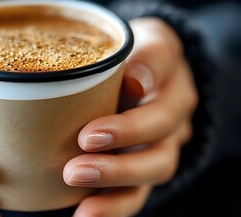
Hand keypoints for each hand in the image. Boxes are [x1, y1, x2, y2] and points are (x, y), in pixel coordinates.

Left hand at [63, 18, 197, 216]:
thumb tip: (130, 81)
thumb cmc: (110, 64)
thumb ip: (110, 56)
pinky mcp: (143, 170)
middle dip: (127, 133)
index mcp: (162, 64)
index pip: (162, 59)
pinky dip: (113, 206)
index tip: (130, 84)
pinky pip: (137, 193)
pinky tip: (84, 213)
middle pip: (162, 123)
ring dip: (118, 175)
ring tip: (76, 178)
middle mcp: (170, 104)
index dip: (149, 71)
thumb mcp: (107, 46)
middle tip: (85, 139)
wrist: (127, 84)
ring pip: (156, 164)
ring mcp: (161, 140)